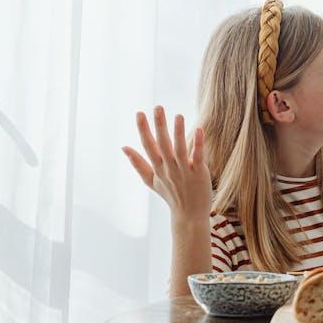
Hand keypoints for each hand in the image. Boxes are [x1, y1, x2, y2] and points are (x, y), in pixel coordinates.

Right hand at [122, 106, 211, 221]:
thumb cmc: (171, 195)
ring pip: (179, 149)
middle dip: (159, 126)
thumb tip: (123, 147)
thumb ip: (138, 163)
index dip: (143, 130)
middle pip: (162, 144)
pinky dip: (197, 143)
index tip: (139, 113)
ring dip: (178, 132)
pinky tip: (199, 129)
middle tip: (157, 107)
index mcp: (157, 168)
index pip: (148, 146)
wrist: (189, 215)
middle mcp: (168, 168)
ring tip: (178, 115)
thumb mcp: (151, 180)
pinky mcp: (198, 173)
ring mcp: (183, 171)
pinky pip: (197, 156)